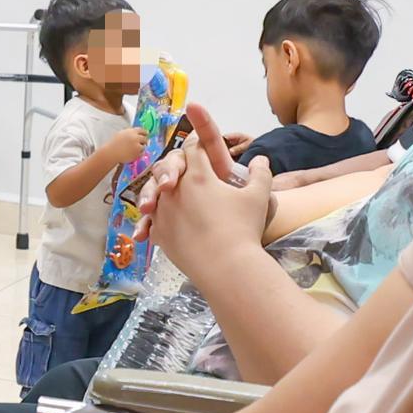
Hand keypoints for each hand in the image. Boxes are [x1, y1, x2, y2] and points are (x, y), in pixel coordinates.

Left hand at [149, 114, 276, 271]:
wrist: (227, 268)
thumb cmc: (244, 230)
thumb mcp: (259, 197)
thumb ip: (261, 173)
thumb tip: (261, 159)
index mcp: (199, 176)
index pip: (193, 149)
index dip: (198, 144)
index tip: (200, 146)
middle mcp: (175, 190)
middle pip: (168, 166)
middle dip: (176, 165)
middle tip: (184, 170)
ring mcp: (163, 212)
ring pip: (154, 192)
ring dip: (161, 190)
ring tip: (167, 194)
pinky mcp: (159, 233)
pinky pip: (151, 220)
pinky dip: (154, 218)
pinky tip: (161, 220)